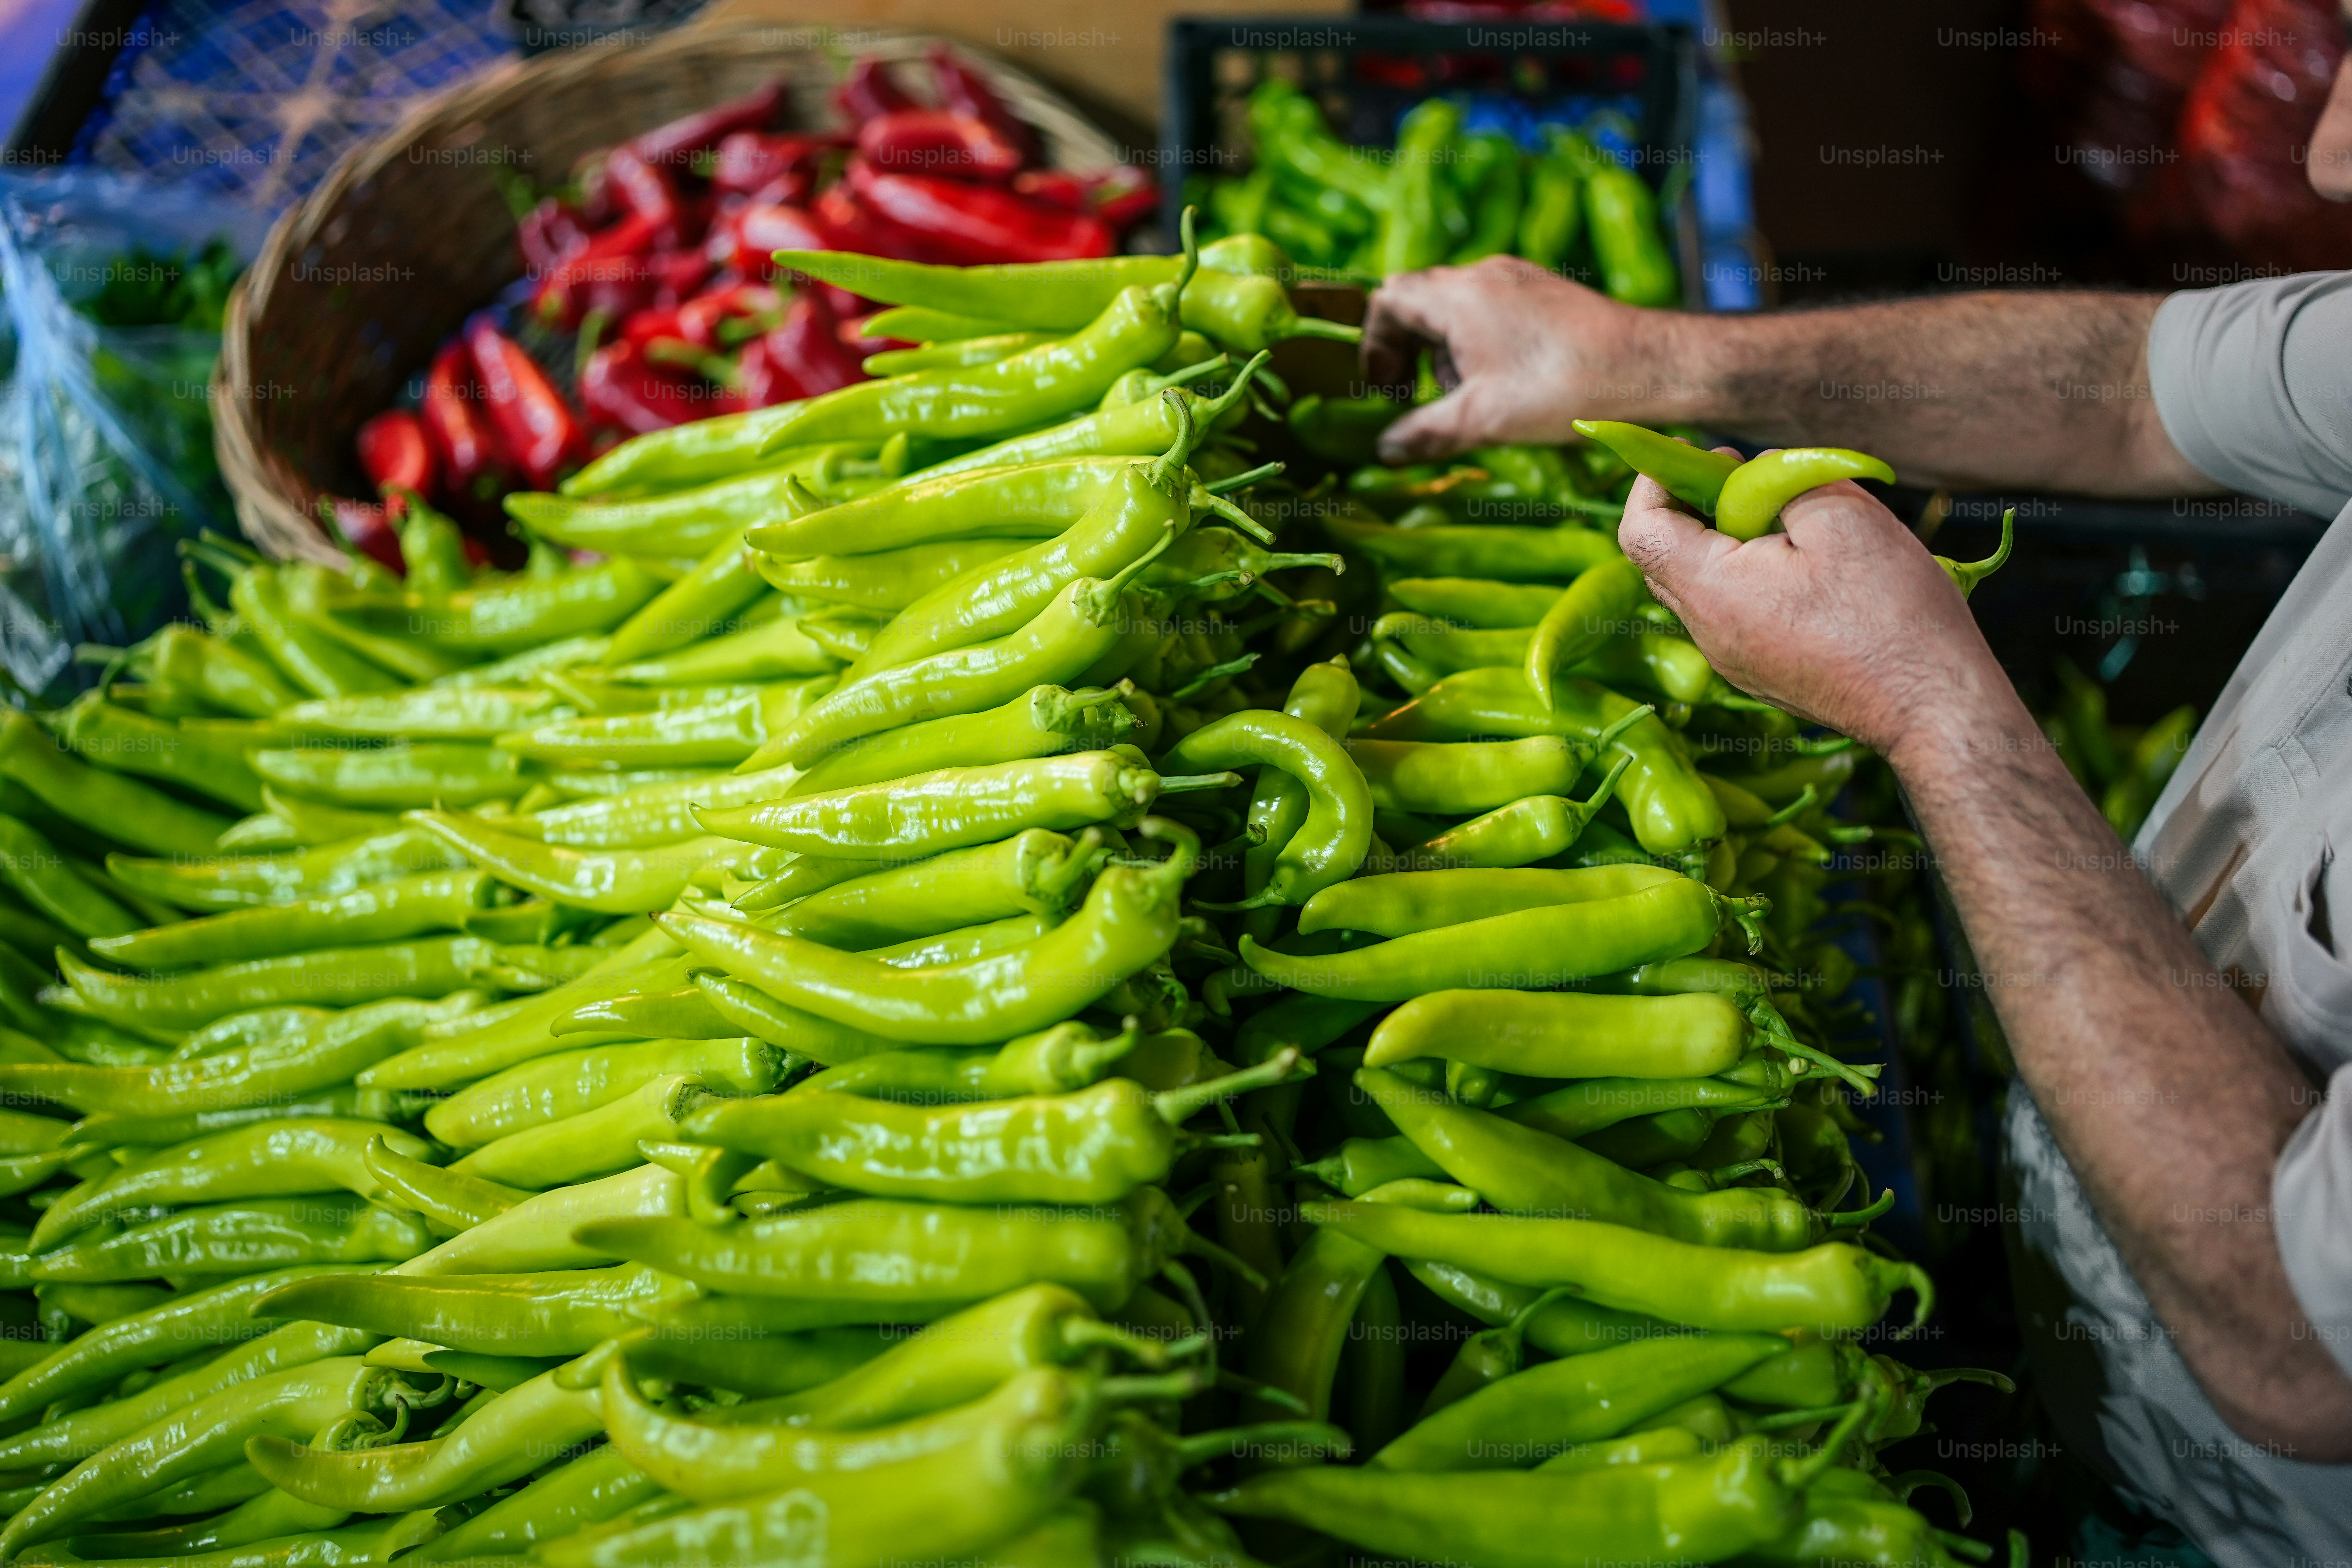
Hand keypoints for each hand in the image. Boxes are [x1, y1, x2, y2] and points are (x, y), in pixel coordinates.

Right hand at [1362, 258, 1683, 461]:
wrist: (1652, 367)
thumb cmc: (1563, 388)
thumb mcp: (1482, 420)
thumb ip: (1424, 433)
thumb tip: (1383, 451)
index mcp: (1459, 295)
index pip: (1388, 298)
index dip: (1374, 343)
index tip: (1384, 388)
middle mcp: (1486, 274)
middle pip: (1420, 302)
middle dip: (1407, 353)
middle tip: (1413, 397)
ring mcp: (1519, 279)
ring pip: (1457, 309)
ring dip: (1446, 354)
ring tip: (1466, 399)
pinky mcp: (1546, 294)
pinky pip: (1492, 311)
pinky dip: (1480, 346)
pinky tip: (1504, 386)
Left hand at [1615, 462, 2010, 761]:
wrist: (1932, 705)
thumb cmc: (1892, 611)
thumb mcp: (1842, 516)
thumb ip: (1779, 483)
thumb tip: (1751, 475)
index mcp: (1713, 592)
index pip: (1639, 530)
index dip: (1654, 481)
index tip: (1699, 455)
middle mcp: (1709, 634)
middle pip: (1661, 559)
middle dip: (1689, 506)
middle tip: (1741, 476)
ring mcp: (1733, 661)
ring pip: (1699, 586)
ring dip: (1723, 541)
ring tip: (1781, 516)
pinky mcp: (1761, 673)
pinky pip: (1731, 614)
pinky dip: (1746, 576)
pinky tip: (1800, 561)